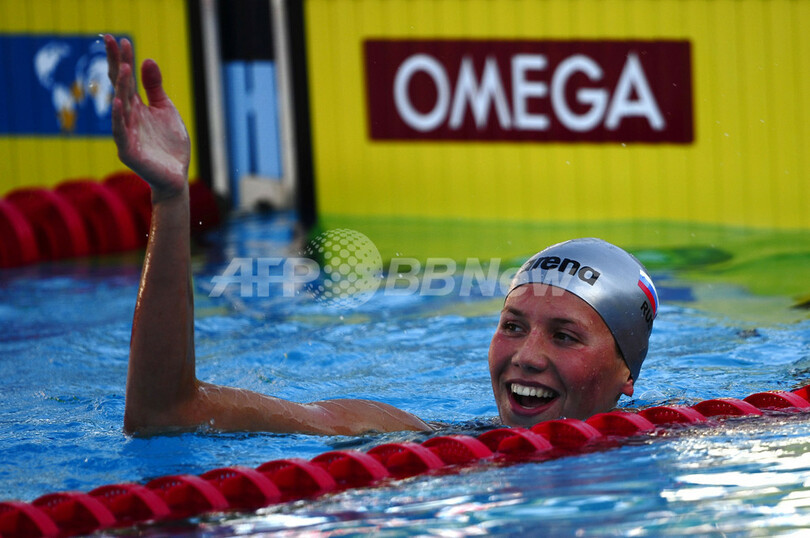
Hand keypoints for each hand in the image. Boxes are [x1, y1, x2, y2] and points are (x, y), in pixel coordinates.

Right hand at [105, 35, 190, 200]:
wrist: (176, 176)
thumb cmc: (169, 145)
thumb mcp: (166, 111)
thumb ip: (155, 88)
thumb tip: (147, 60)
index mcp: (136, 107)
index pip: (126, 79)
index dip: (122, 59)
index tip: (120, 39)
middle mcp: (127, 117)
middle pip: (119, 86)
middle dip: (116, 64)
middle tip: (113, 41)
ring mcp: (125, 134)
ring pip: (120, 107)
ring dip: (120, 87)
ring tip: (122, 67)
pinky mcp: (129, 151)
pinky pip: (121, 132)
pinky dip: (118, 117)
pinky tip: (118, 101)